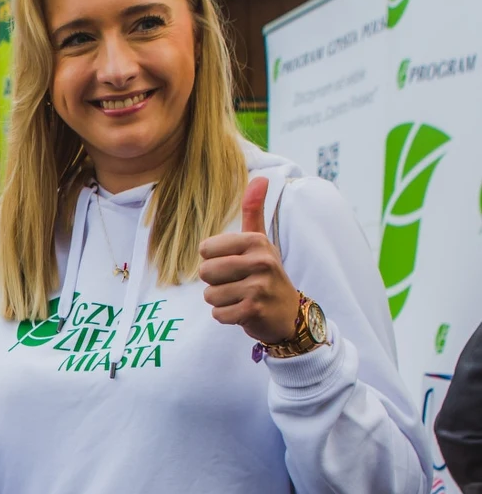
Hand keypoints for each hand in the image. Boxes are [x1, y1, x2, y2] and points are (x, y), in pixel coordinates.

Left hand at [198, 176, 299, 343]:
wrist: (288, 313)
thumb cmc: (266, 273)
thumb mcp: (261, 241)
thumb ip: (254, 210)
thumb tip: (260, 177)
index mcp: (256, 242)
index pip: (205, 249)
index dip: (213, 260)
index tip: (234, 264)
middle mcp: (260, 262)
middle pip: (205, 272)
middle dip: (215, 282)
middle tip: (237, 283)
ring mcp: (259, 287)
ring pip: (210, 295)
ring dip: (221, 301)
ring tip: (241, 297)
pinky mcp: (254, 310)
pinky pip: (218, 314)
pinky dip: (226, 316)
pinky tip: (243, 311)